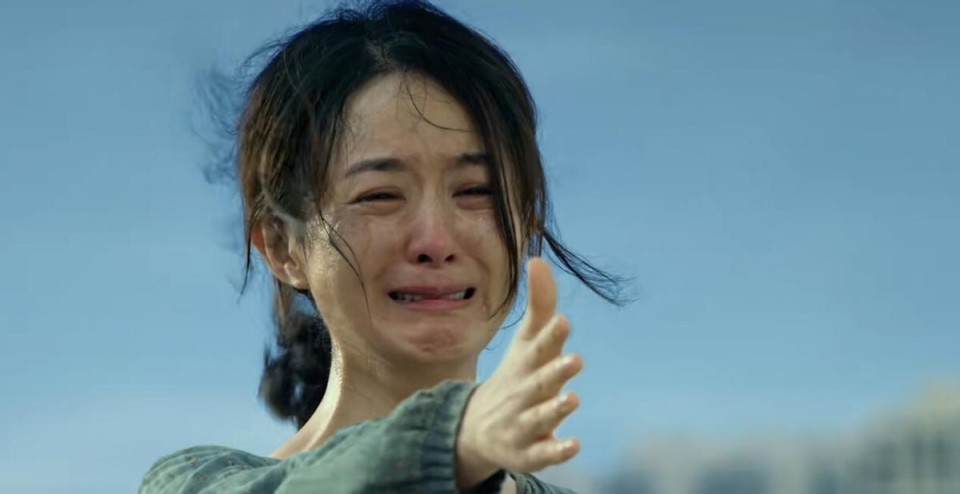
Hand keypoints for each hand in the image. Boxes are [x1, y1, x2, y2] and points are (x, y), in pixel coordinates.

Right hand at [455, 258, 583, 487]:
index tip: (563, 321)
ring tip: (573, 399)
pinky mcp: (528, 452)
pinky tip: (573, 445)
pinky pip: (542, 454)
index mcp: (526, 364)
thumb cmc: (515, 377)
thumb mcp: (526, 343)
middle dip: (555, 372)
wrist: (476, 429)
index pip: (538, 347)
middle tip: (576, 359)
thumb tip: (538, 260)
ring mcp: (523, 423)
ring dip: (555, 409)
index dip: (550, 336)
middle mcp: (523, 392)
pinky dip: (556, 450)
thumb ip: (540, 305)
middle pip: (539, 382)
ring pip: (539, 417)